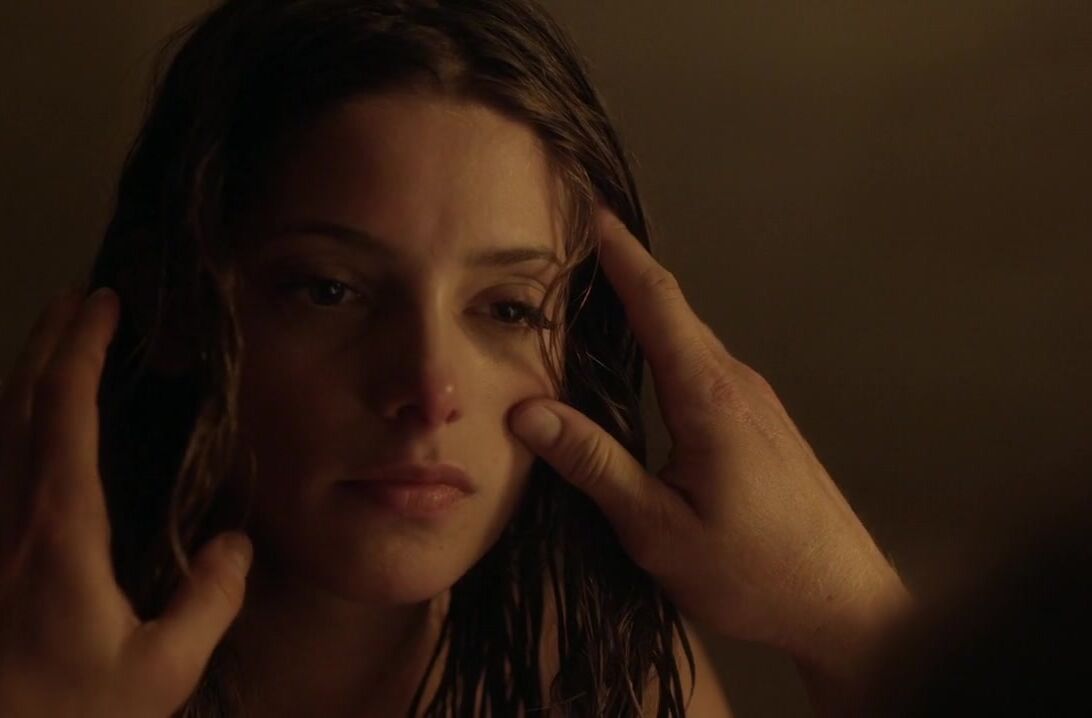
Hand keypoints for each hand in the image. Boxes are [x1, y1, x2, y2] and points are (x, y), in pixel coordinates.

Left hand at [0, 287, 252, 717]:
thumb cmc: (64, 714)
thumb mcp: (159, 673)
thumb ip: (208, 603)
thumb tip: (237, 544)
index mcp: (56, 532)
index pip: (63, 415)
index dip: (81, 351)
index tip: (104, 305)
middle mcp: (7, 519)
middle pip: (16, 404)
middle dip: (46, 341)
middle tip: (78, 298)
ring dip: (22, 374)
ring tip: (53, 341)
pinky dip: (6, 423)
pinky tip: (23, 427)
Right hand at [508, 208, 911, 686]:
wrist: (845, 602)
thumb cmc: (754, 572)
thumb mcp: (658, 529)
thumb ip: (595, 464)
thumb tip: (528, 411)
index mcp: (709, 398)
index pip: (659, 303)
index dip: (621, 254)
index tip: (590, 212)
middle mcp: (737, 384)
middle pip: (675, 311)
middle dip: (625, 272)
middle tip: (573, 251)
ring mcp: (756, 402)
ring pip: (690, 340)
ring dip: (645, 312)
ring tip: (595, 300)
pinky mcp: (762, 423)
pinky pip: (704, 366)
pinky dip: (666, 347)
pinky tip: (641, 366)